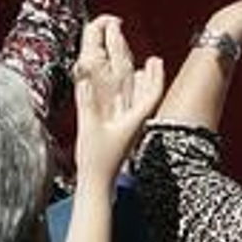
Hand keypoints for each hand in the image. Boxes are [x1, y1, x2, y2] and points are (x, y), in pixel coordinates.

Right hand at [72, 15, 165, 183]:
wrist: (97, 184)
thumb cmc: (96, 161)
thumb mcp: (89, 128)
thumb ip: (87, 103)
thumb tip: (85, 80)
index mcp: (134, 120)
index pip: (152, 95)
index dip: (156, 76)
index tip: (156, 60)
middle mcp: (135, 123)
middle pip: (147, 93)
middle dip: (150, 75)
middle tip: (152, 58)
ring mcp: (130, 128)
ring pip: (139, 101)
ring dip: (140, 84)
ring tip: (141, 67)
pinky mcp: (122, 133)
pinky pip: (130, 109)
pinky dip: (130, 96)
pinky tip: (123, 92)